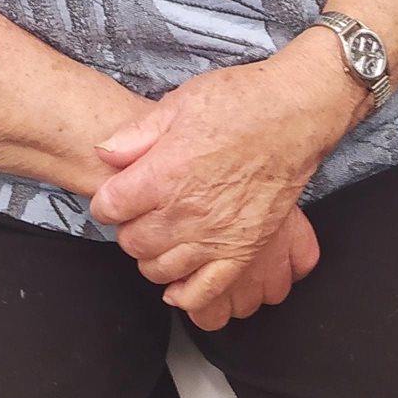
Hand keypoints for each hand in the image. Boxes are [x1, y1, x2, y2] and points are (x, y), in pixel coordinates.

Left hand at [88, 37, 360, 309]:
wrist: (293, 115)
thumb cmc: (240, 103)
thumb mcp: (178, 103)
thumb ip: (137, 134)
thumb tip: (105, 153)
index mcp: (164, 174)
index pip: (110, 206)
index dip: (107, 199)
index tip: (114, 195)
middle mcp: (186, 212)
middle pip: (132, 241)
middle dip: (128, 227)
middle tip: (139, 212)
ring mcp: (214, 236)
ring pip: (159, 269)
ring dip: (151, 256)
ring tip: (160, 236)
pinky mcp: (242, 251)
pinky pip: (203, 291)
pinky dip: (183, 293)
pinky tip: (177, 281)